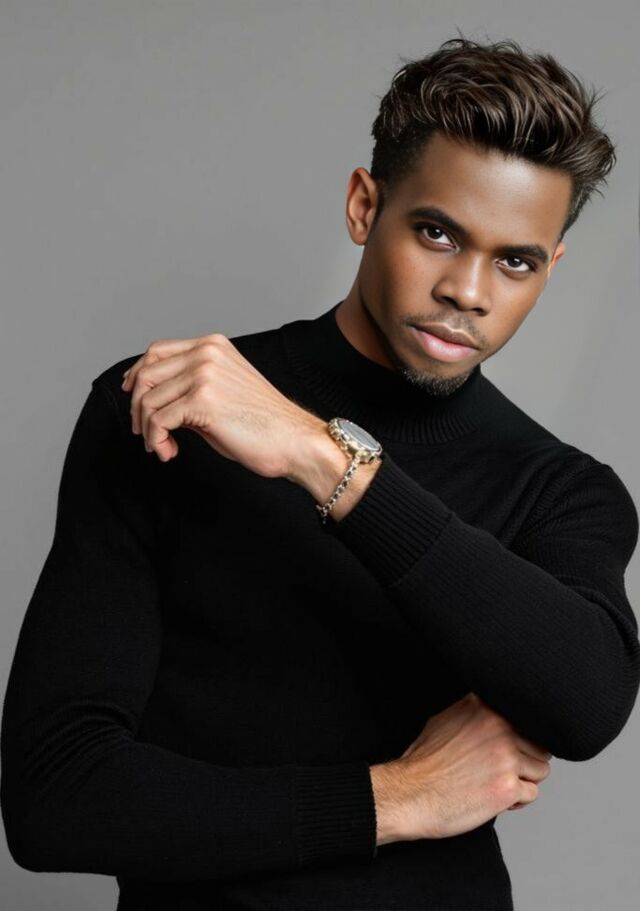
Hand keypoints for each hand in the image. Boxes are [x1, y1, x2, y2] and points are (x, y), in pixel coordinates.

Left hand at [120, 333, 324, 477]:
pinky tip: (169, 452)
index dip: (137, 375)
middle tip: (145, 434)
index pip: (157, 351)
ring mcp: (203, 375)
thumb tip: (155, 402)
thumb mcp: (223, 394)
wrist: (295, 441)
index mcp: (213, 346)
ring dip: (148, 431)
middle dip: (137, 408)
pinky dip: (156, 441)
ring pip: (148, 400)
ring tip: (164, 447)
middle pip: (146, 374)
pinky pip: (159, 421)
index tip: (132, 397)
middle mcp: (206, 354)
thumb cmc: (265, 425)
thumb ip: (190, 389)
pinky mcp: (202, 401)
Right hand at [369, 691, 551, 844]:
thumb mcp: (444, 719)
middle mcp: (499, 727)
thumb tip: (495, 712)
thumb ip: (475, 712)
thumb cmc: (424, 762)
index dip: (520, 738)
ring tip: (499, 784)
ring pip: (541, 770)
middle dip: (525, 761)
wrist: (411, 793)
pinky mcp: (508, 786)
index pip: (527, 718)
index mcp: (484, 707)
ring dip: (524, 781)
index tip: (510, 748)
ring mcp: (506, 756)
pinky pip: (531, 794)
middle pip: (539, 745)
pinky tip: (496, 799)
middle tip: (502, 772)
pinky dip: (517, 801)